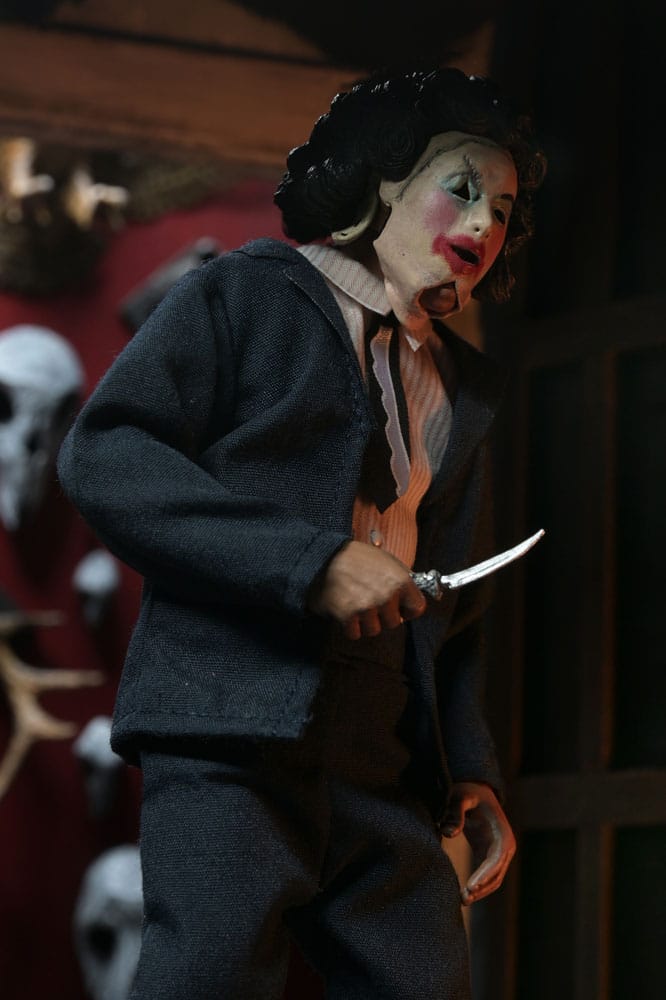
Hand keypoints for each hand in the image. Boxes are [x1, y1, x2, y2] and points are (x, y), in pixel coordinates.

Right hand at [308, 540, 425, 639]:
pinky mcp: (348, 616)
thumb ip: (400, 579)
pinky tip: (344, 611)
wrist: (323, 556)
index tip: (399, 608)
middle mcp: (386, 595)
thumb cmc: (355, 557)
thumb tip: (409, 597)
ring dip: (364, 622)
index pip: (417, 608)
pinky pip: (355, 634)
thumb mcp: (385, 560)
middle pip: (394, 623)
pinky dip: (348, 627)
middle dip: (382, 616)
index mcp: (400, 580)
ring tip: (355, 605)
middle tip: (370, 604)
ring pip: (373, 630)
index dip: (407, 609)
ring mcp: (367, 607)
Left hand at [441, 781, 515, 905]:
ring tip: (462, 900)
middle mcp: (505, 846)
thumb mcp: (459, 797)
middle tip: (463, 898)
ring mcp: (499, 853)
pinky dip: (478, 886)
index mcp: (502, 833)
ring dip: (480, 891)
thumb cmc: (467, 792)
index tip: (472, 886)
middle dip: (482, 888)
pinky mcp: (489, 856)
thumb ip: (454, 812)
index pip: (496, 858)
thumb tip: (448, 833)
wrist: (475, 789)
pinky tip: (463, 894)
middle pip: (497, 874)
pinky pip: (486, 876)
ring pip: (493, 879)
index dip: (485, 874)